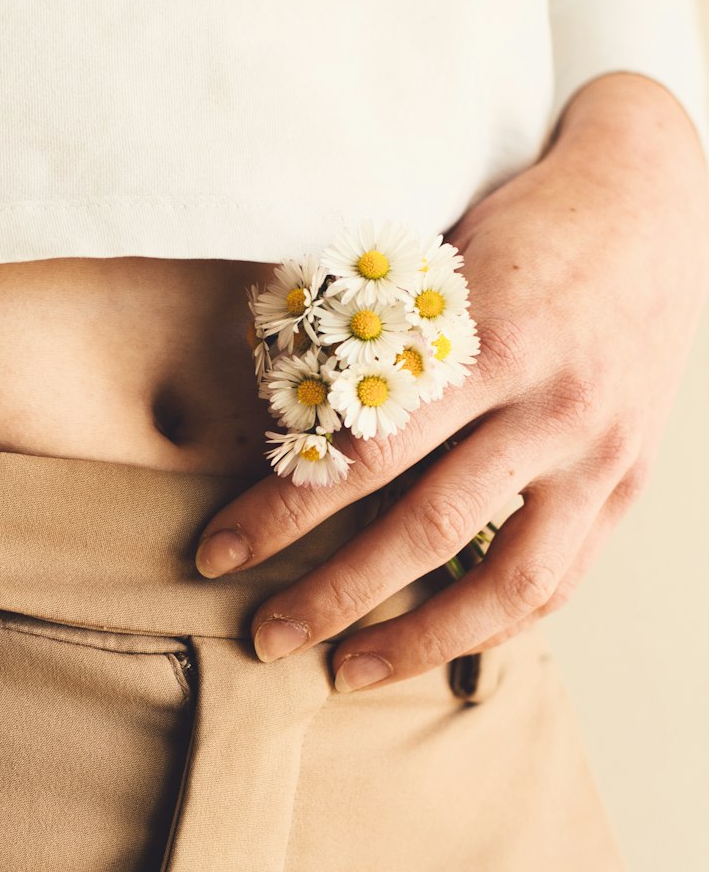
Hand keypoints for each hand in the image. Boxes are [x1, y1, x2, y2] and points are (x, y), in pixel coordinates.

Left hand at [194, 73, 708, 689]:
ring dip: (417, 639)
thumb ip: (378, 345)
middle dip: (333, 593)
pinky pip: (561, 578)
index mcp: (487, 336)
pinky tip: (438, 645)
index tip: (219, 551)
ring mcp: (599, 450)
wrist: (652, 199)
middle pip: (424, 526)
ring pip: (505, 578)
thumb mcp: (440, 261)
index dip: (285, 511)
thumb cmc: (522, 225)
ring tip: (347, 671)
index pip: (364, 448)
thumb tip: (278, 420)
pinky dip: (496, 624)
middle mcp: (549, 402)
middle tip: (264, 635)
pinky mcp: (627, 479)